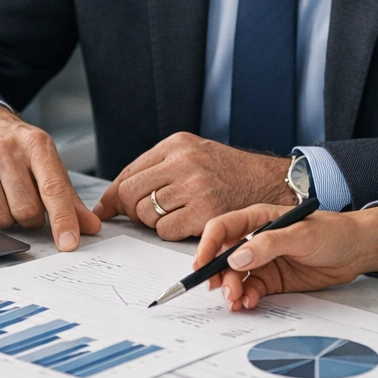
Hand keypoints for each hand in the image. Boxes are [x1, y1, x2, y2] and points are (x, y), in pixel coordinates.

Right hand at [0, 103, 100, 250]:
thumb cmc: (15, 146)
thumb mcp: (45, 160)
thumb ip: (68, 196)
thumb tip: (89, 227)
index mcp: (36, 144)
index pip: (53, 188)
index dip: (63, 219)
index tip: (69, 242)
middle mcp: (5, 149)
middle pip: (26, 210)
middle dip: (30, 217)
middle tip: (26, 202)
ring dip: (6, 218)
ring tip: (4, 195)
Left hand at [92, 132, 292, 240]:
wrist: (270, 183)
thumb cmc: (229, 173)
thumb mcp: (194, 155)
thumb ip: (157, 170)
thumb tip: (112, 200)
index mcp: (177, 144)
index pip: (129, 172)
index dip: (114, 196)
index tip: (107, 210)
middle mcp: (184, 161)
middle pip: (130, 193)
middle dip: (132, 210)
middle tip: (145, 217)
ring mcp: (195, 186)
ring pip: (146, 213)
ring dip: (154, 223)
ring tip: (174, 217)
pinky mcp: (206, 212)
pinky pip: (165, 231)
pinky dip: (170, 233)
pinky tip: (186, 226)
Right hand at [196, 203, 377, 310]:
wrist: (358, 251)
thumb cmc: (333, 232)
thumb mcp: (302, 234)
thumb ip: (269, 244)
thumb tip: (236, 258)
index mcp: (258, 219)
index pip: (222, 228)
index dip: (206, 245)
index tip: (201, 265)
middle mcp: (256, 239)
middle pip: (224, 257)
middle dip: (218, 275)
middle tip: (223, 291)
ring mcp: (264, 261)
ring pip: (236, 277)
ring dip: (231, 290)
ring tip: (236, 302)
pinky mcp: (273, 280)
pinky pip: (252, 290)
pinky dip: (246, 298)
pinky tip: (249, 303)